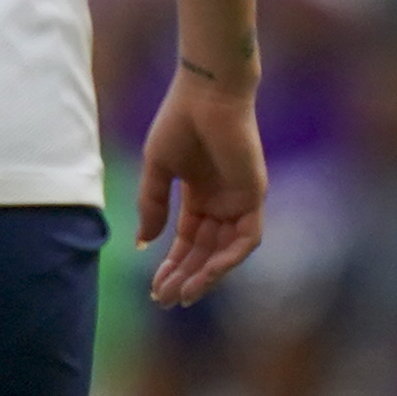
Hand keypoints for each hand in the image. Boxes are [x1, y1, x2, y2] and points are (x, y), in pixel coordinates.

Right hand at [133, 64, 265, 308]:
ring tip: (182, 294)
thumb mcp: (158, 170)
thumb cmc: (179, 123)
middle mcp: (222, 203)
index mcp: (199, 195)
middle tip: (164, 300)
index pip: (188, 241)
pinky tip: (207, 274)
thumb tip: (143, 243)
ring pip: (225, 251)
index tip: (153, 288)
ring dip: (205, 275)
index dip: (171, 265)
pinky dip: (229, 259)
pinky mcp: (254, 196)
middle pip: (204, 251)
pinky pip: (246, 239)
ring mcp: (240, 201)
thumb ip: (152, 205)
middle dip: (184, 277)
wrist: (206, 95)